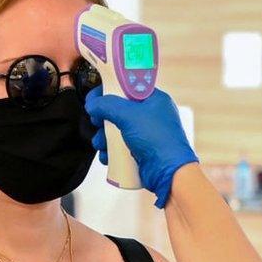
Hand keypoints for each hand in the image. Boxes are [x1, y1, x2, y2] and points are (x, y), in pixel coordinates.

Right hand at [86, 86, 198, 207]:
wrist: (168, 172)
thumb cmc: (156, 139)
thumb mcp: (129, 115)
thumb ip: (107, 105)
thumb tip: (93, 104)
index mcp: (154, 100)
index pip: (127, 88)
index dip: (109, 92)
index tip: (94, 99)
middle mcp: (151, 116)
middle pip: (119, 111)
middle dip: (104, 120)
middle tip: (96, 123)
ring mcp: (146, 135)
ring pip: (117, 131)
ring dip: (104, 138)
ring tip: (101, 144)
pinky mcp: (141, 151)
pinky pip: (121, 147)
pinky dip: (111, 151)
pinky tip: (107, 156)